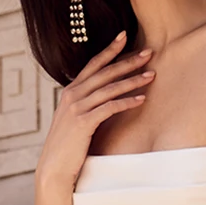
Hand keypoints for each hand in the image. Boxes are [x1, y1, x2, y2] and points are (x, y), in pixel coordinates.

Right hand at [36, 31, 153, 193]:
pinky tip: (142, 99)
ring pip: (110, 88)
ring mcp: (77, 108)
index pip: (93, 64)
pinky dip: (127, 102)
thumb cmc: (67, 147)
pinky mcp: (84, 122)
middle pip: (105, 72)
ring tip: (151, 75)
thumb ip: (84, 106)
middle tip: (149, 52)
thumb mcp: (73, 120)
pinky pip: (110, 107)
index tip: (124, 36)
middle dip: (128, 60)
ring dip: (132, 80)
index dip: (109, 49)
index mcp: (70, 91)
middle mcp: (72, 95)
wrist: (54, 169)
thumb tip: (100, 100)